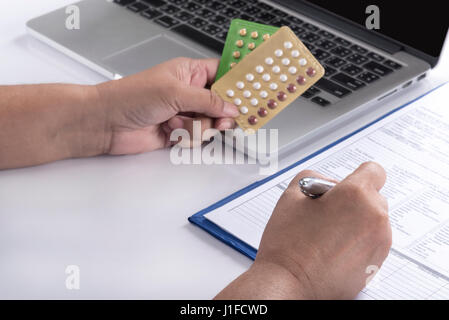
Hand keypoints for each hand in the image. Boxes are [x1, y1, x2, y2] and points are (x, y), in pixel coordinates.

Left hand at [95, 57, 238, 154]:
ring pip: (210, 125)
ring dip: (196, 127)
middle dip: (220, 114)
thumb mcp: (175, 92)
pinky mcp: (179, 133)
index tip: (251, 92)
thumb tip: (230, 105)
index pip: (222, 74)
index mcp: (189, 73)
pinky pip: (197, 138)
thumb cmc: (130, 97)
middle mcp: (189, 93)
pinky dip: (186, 138)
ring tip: (176, 122)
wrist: (107, 124)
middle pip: (222, 104)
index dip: (237, 83)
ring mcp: (185, 114)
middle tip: (219, 119)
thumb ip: (207, 99)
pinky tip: (170, 131)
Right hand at [255, 162, 390, 298]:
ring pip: (372, 221)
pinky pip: (371, 242)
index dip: (356, 175)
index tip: (344, 186)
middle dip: (352, 201)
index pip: (373, 171)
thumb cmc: (289, 244)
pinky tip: (332, 250)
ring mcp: (379, 242)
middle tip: (326, 213)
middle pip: (372, 197)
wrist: (290, 283)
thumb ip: (313, 177)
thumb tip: (328, 185)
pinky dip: (357, 242)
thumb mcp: (291, 195)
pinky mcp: (377, 263)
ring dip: (355, 222)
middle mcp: (375, 217)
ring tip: (326, 235)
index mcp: (356, 195)